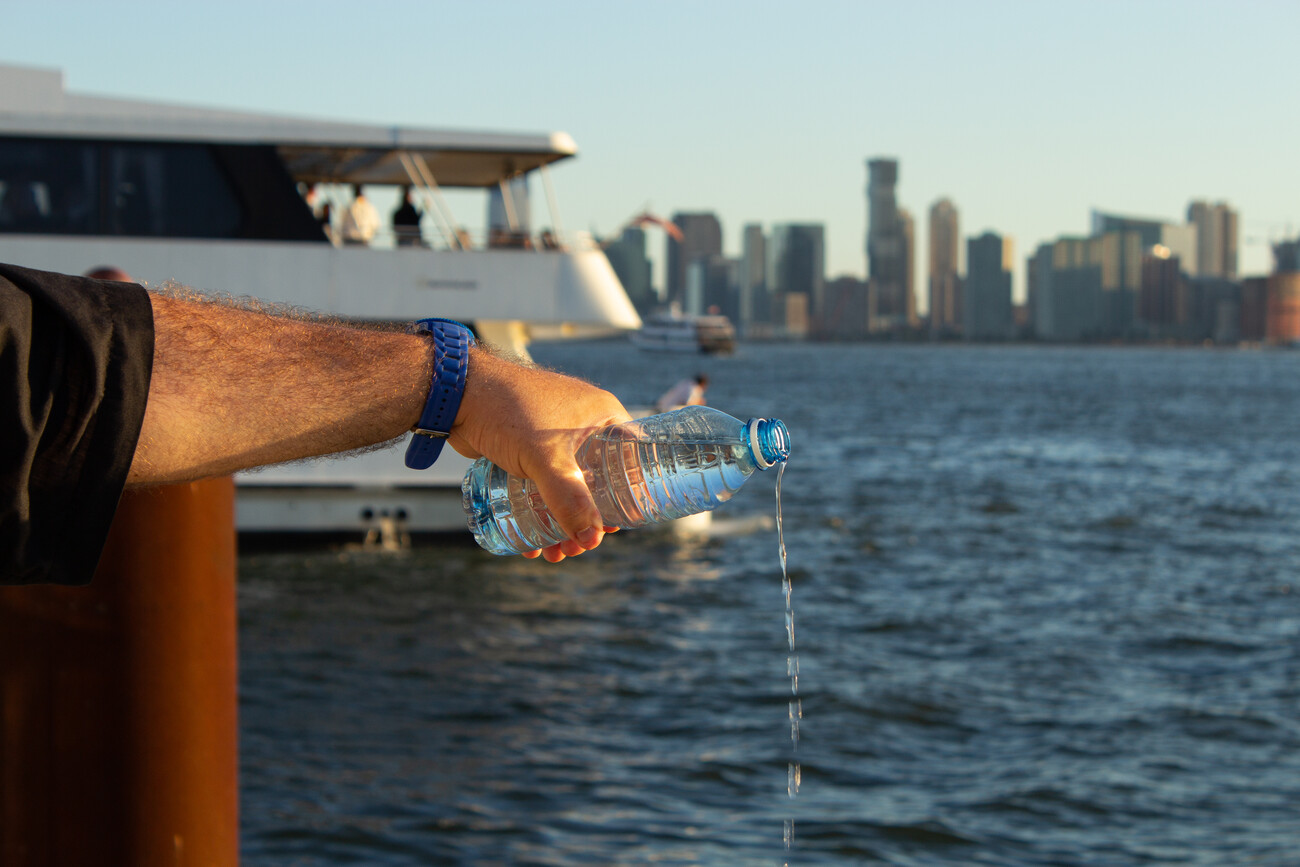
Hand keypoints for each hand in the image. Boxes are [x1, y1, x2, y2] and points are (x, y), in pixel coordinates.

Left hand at [449, 348, 631, 560]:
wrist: (457, 393)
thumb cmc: (508, 411)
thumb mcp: (546, 458)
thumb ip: (570, 498)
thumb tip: (592, 539)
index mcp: (602, 414)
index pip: (628, 460)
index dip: (626, 497)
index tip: (614, 529)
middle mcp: (583, 423)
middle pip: (597, 481)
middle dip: (586, 520)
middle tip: (577, 549)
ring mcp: (554, 435)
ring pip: (567, 487)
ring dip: (562, 522)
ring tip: (554, 552)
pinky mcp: (528, 446)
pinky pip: (543, 484)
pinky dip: (540, 511)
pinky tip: (532, 540)